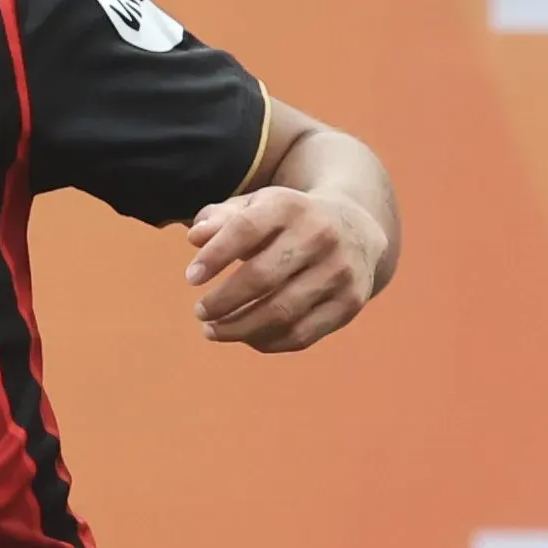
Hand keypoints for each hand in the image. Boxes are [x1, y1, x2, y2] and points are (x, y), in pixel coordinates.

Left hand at [183, 187, 385, 352]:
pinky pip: (301, 334)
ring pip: (281, 313)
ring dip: (239, 328)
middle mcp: (320, 236)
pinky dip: (267, 341)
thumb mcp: (257, 207)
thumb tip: (194, 237)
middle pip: (262, 277)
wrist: (356, 230)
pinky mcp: (349, 303)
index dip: (215, 256)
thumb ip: (220, 218)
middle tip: (200, 311)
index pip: (245, 229)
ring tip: (212, 330)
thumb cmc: (287, 221)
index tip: (191, 277)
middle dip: (223, 301)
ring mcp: (339, 272)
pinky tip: (246, 336)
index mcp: (290, 206)